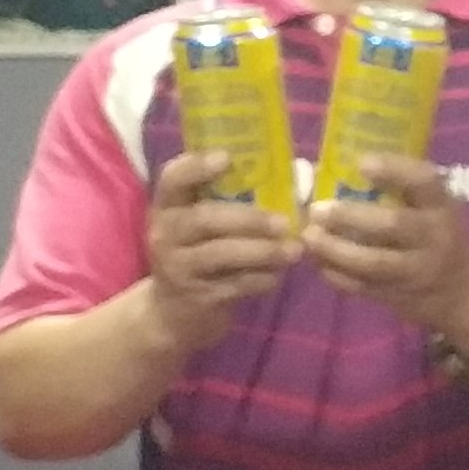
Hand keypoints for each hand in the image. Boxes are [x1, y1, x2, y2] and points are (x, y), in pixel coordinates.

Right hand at [141, 151, 300, 354]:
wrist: (174, 311)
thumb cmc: (201, 252)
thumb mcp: (205, 224)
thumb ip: (239, 198)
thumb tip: (302, 171)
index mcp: (168, 206)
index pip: (172, 179)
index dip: (196, 167)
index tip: (226, 158)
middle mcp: (166, 233)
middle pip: (205, 219)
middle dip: (249, 219)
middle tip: (285, 222)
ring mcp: (178, 266)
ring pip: (220, 254)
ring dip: (261, 251)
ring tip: (293, 251)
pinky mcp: (195, 296)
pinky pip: (233, 285)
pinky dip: (260, 279)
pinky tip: (279, 275)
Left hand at [299, 154, 468, 339]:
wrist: (461, 290)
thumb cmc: (435, 233)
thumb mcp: (431, 207)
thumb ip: (396, 190)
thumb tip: (327, 170)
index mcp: (442, 206)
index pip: (424, 182)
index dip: (394, 170)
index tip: (361, 164)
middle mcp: (433, 236)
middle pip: (393, 224)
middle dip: (350, 216)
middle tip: (317, 209)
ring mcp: (416, 270)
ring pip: (374, 262)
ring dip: (336, 249)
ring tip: (308, 237)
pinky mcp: (399, 295)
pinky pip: (363, 287)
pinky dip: (336, 275)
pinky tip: (318, 262)